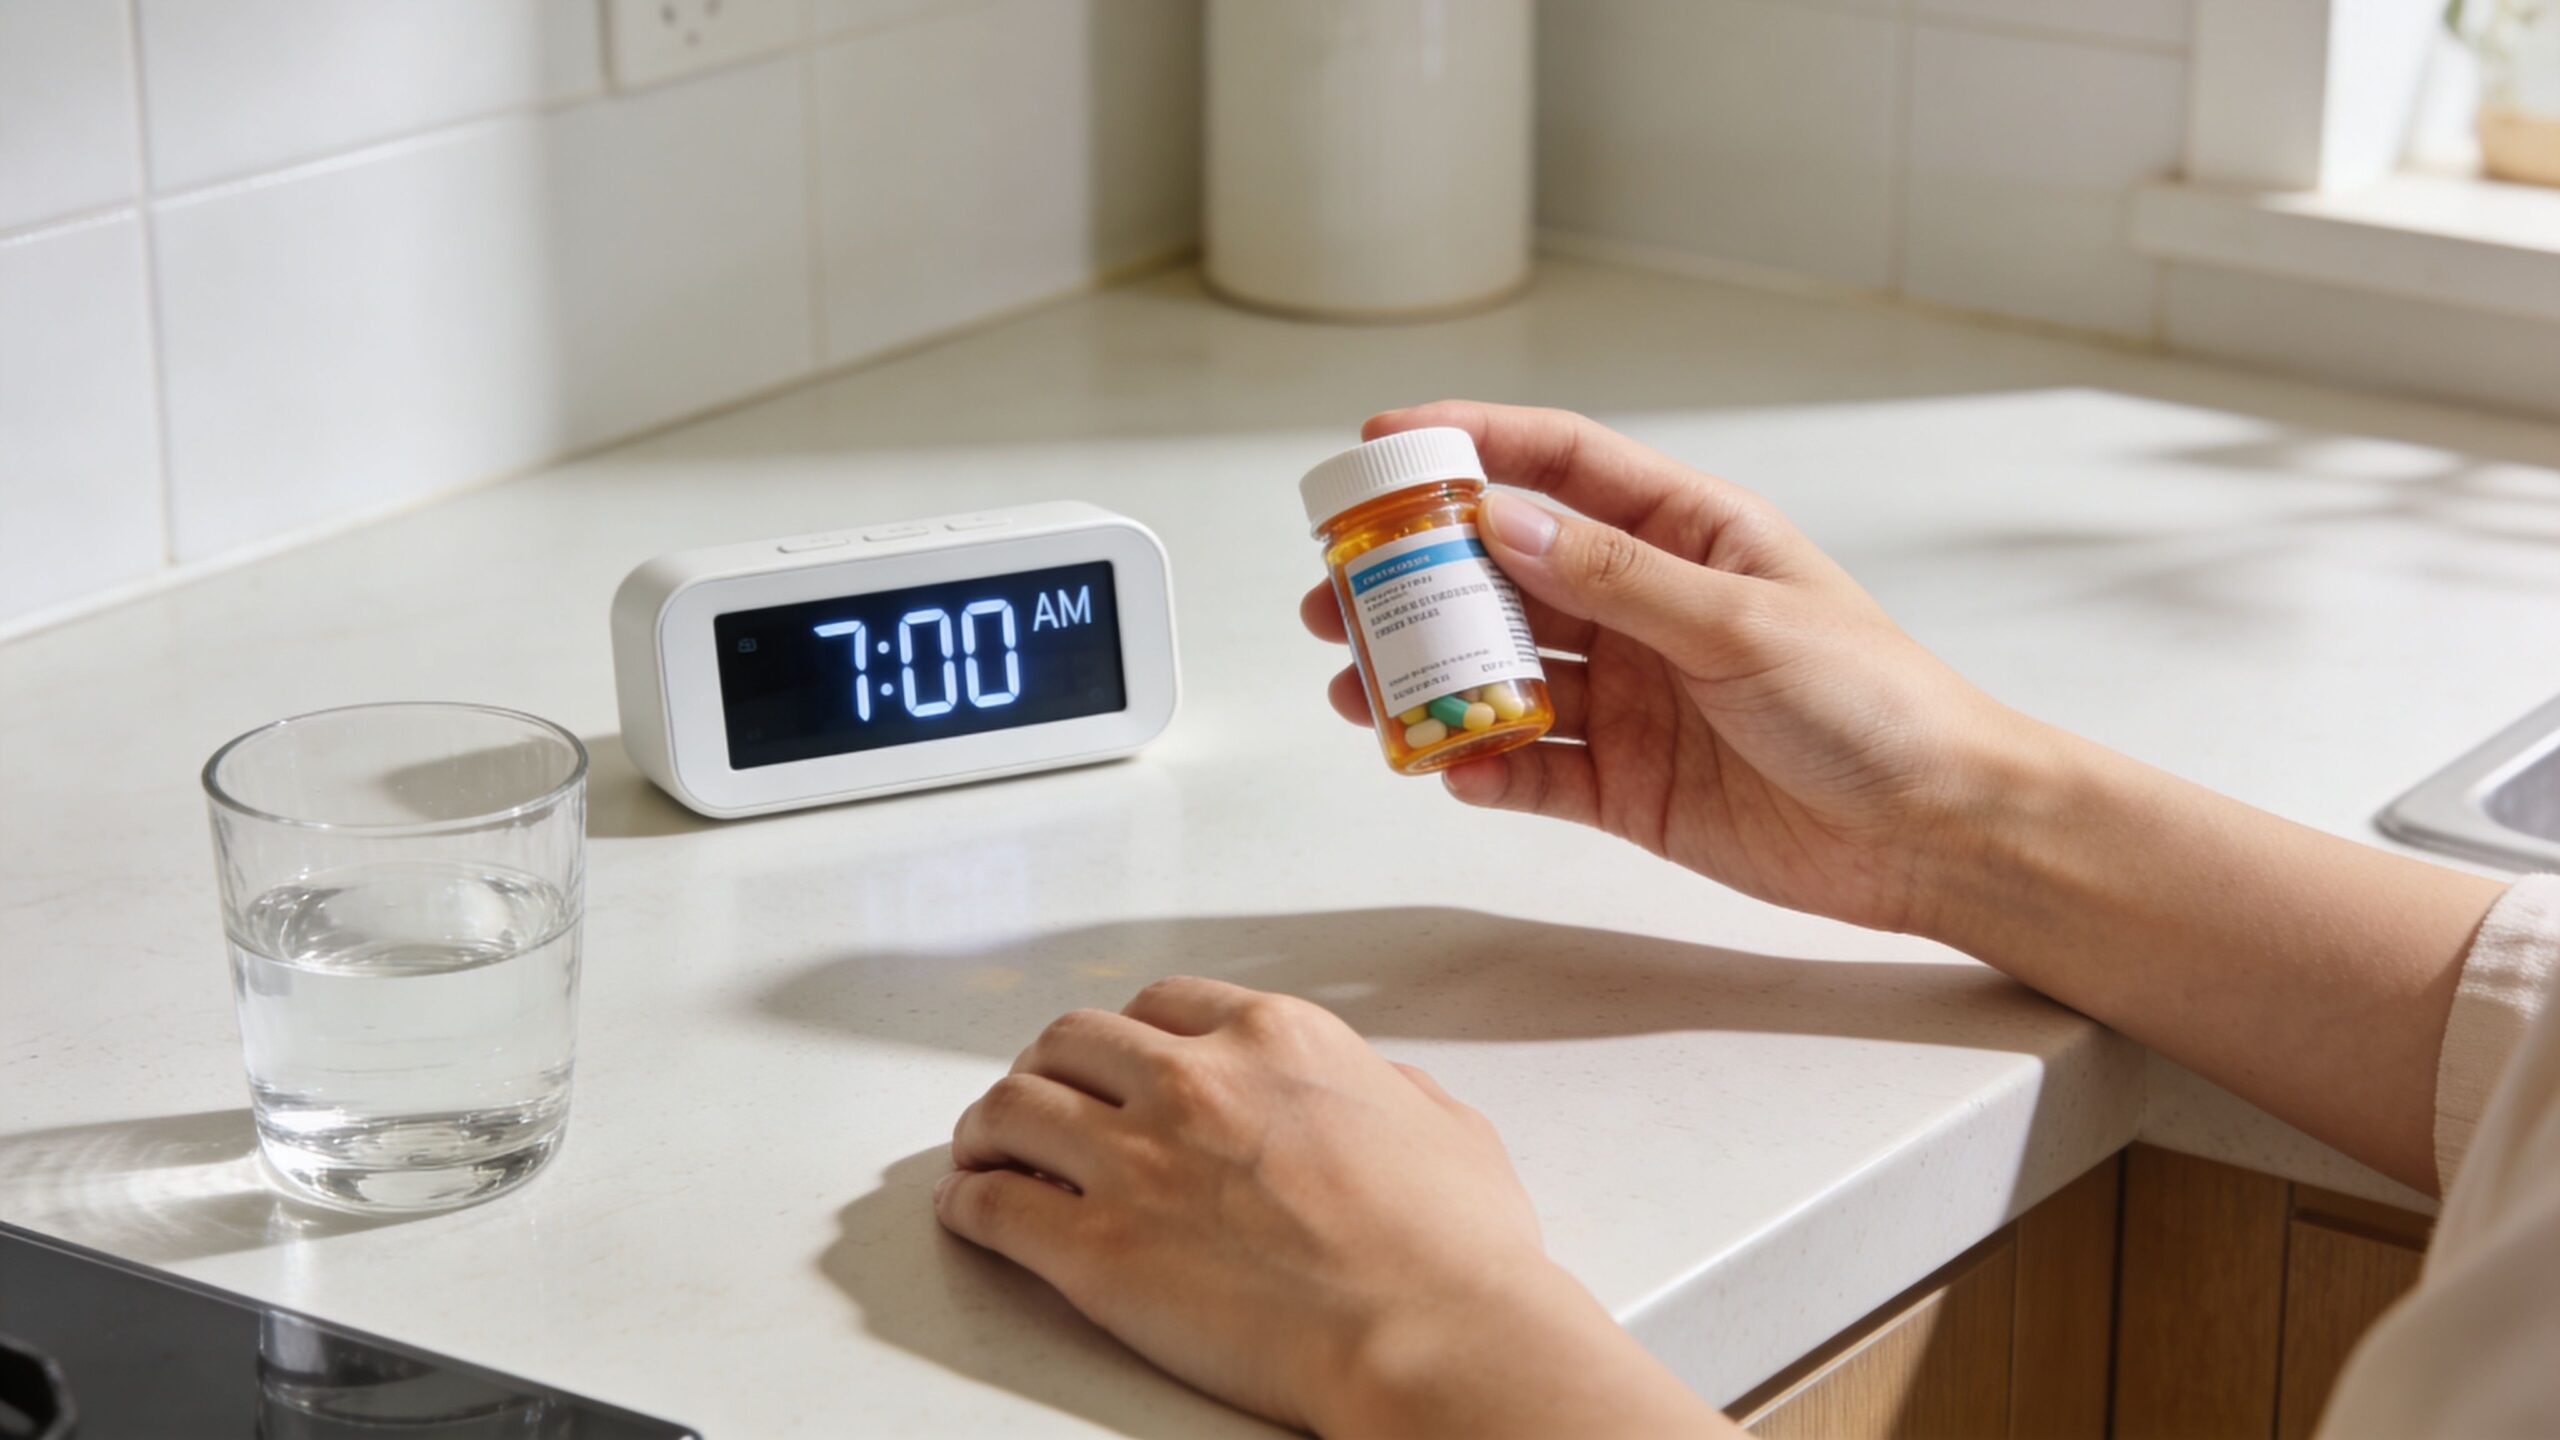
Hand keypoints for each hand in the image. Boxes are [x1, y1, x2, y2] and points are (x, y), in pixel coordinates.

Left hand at [935, 977, 1729, 1437]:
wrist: (1431, 1336)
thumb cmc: (1453, 1254)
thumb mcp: (1446, 1127)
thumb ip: (1389, 1090)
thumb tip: (1378, 1091)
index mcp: (1276, 1040)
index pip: (1164, 1004)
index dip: (1128, 1033)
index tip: (1115, 1056)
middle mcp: (1195, 1082)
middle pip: (1071, 1041)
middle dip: (1048, 1068)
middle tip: (1040, 1096)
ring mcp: (1135, 1161)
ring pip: (1012, 1108)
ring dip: (988, 1127)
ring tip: (981, 1147)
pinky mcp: (1093, 1249)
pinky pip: (992, 1205)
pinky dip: (969, 1203)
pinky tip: (969, 1209)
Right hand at [1303, 400, 2025, 935]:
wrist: (1940, 833)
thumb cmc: (1878, 703)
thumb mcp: (1740, 622)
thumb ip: (1615, 576)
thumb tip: (1501, 520)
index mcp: (1685, 534)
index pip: (1557, 465)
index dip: (1468, 445)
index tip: (1380, 447)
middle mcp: (1644, 607)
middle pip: (1502, 574)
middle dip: (1413, 582)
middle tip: (1335, 596)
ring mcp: (1629, 697)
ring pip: (1499, 674)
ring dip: (1427, 679)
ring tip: (1359, 691)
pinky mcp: (1625, 785)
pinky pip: (1530, 770)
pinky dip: (1481, 768)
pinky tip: (1448, 770)